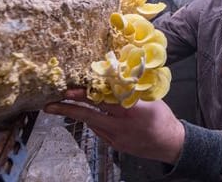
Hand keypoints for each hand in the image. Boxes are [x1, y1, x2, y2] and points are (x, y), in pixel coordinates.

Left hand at [44, 89, 184, 164]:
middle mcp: (121, 125)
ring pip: (91, 124)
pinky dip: (91, 121)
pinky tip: (86, 115)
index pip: (102, 100)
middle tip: (51, 104)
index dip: (84, 95)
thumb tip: (113, 76)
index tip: (69, 90)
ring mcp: (116, 137)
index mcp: (131, 110)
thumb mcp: (149, 98)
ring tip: (60, 107)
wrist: (170, 143)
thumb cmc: (162, 117)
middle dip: (68, 109)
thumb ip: (130, 90)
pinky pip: (99, 131)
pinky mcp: (115, 144)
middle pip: (90, 115)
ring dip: (76, 114)